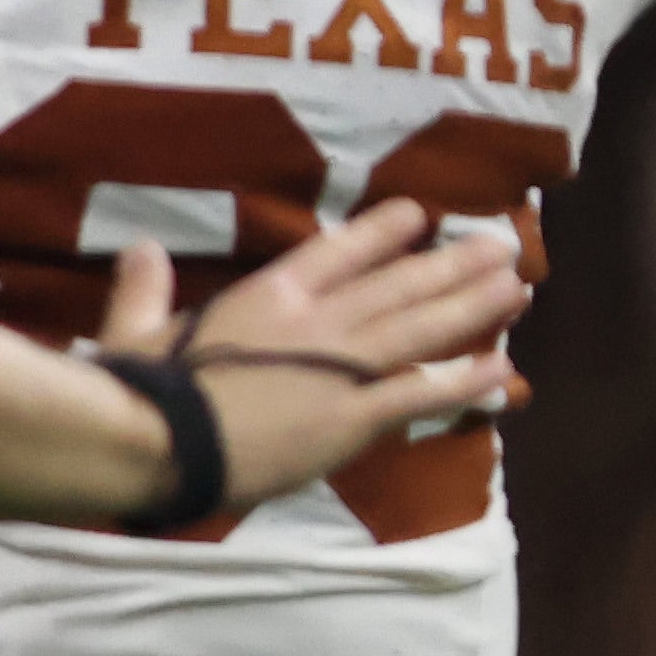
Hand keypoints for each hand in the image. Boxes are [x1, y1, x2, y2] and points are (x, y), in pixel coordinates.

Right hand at [102, 204, 530, 507]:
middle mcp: (315, 319)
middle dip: (454, 263)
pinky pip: (422, 394)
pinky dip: (465, 382)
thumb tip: (139, 249)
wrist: (160, 441)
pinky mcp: (353, 416)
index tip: (422, 214)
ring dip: (475, 306)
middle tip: (504, 244)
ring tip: (519, 285)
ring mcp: (340, 366)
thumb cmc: (143, 390)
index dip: (384, 231)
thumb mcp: (136, 329)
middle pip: (399, 283)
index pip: (337, 251)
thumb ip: (144, 289)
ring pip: (422, 327)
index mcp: (266, 295)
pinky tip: (504, 370)